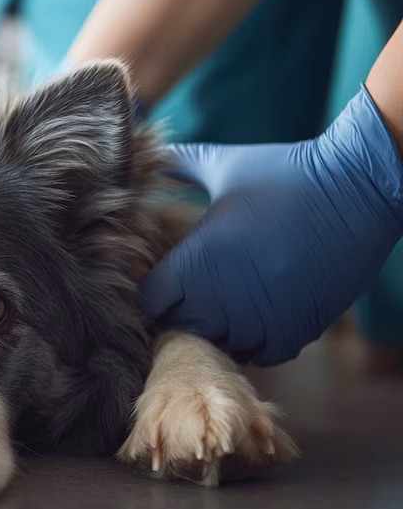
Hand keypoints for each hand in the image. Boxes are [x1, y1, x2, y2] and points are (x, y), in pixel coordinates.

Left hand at [142, 86, 402, 365]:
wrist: (359, 189)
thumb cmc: (285, 173)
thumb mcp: (223, 165)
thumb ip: (179, 165)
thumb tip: (150, 154)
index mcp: (193, 265)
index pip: (149, 302)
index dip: (153, 292)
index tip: (165, 279)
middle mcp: (218, 302)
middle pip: (178, 328)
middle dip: (182, 312)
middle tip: (197, 291)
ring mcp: (256, 322)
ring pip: (218, 345)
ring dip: (219, 328)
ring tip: (231, 300)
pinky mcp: (292, 333)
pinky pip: (259, 354)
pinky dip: (255, 339)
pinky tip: (260, 311)